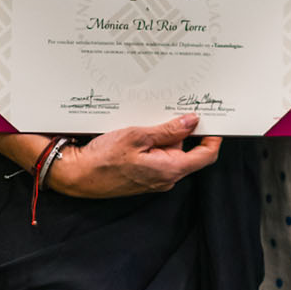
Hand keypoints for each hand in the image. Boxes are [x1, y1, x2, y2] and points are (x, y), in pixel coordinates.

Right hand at [47, 114, 222, 197]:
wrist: (77, 175)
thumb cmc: (103, 158)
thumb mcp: (137, 136)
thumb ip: (168, 130)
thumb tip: (191, 122)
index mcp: (170, 169)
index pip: (206, 155)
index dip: (213, 137)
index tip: (213, 121)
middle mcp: (166, 178)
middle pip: (188, 151)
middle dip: (183, 131)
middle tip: (175, 110)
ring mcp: (155, 179)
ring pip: (171, 153)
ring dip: (165, 136)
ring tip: (148, 121)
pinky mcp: (144, 176)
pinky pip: (157, 157)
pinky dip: (154, 144)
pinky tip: (139, 132)